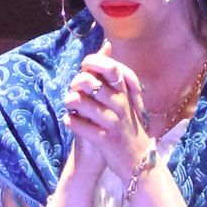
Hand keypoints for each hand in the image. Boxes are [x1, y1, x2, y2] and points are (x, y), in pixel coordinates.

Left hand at [65, 54, 150, 186]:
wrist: (137, 161)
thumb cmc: (125, 126)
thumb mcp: (123, 98)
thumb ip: (112, 75)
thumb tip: (105, 45)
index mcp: (124, 93)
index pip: (111, 68)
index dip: (93, 63)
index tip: (84, 66)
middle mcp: (120, 105)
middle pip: (92, 83)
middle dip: (77, 83)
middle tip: (74, 89)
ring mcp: (113, 123)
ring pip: (83, 103)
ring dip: (70, 102)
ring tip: (70, 105)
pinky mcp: (104, 140)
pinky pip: (80, 126)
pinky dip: (72, 121)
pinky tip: (71, 120)